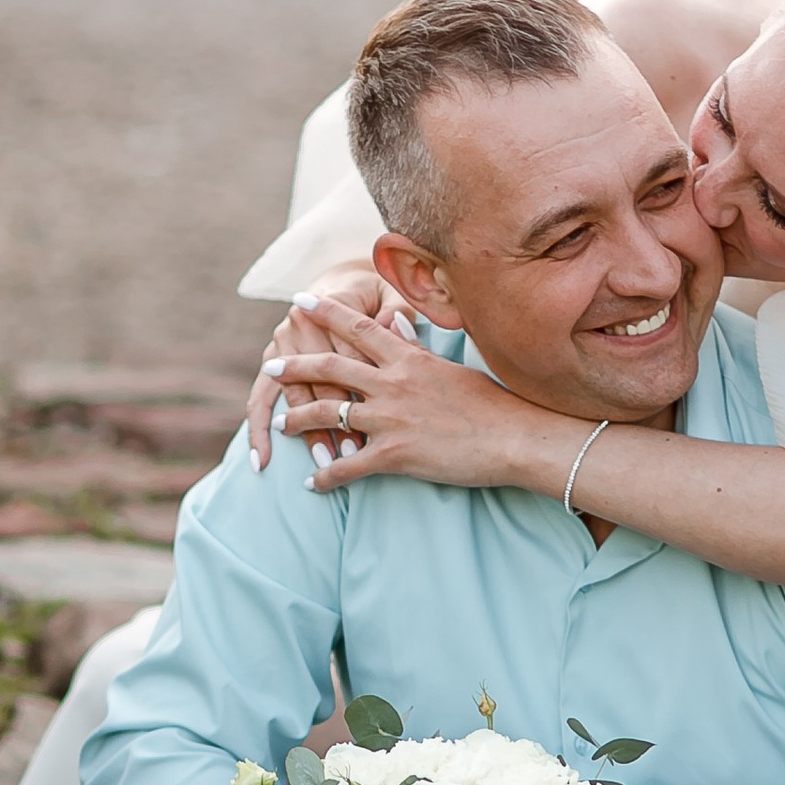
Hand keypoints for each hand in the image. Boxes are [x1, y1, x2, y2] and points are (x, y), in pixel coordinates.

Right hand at [246, 264, 410, 465]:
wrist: (341, 287)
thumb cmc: (376, 297)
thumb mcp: (393, 295)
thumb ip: (397, 310)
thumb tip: (392, 325)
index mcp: (329, 306)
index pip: (349, 355)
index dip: (364, 389)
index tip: (381, 421)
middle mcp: (298, 325)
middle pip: (319, 379)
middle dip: (337, 418)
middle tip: (354, 453)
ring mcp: (280, 346)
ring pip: (294, 396)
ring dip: (308, 432)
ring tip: (326, 461)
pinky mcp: (269, 366)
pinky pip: (259, 401)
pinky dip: (258, 432)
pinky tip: (262, 462)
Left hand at [270, 299, 576, 497]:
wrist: (513, 438)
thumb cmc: (491, 404)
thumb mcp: (451, 368)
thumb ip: (417, 351)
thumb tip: (398, 328)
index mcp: (406, 359)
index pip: (357, 327)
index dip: (325, 313)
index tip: (299, 302)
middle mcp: (391, 384)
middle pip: (329, 366)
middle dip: (294, 365)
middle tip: (270, 365)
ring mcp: (389, 419)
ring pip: (328, 414)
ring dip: (299, 419)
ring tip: (282, 425)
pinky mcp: (394, 455)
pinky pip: (347, 467)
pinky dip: (325, 476)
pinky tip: (312, 483)